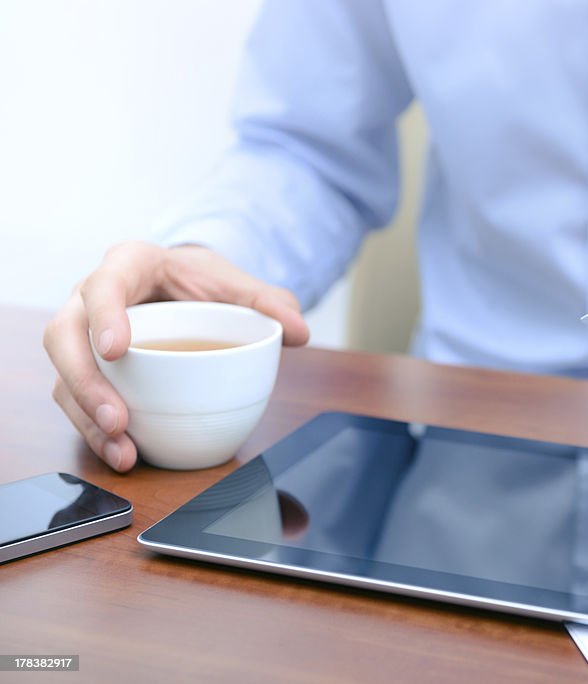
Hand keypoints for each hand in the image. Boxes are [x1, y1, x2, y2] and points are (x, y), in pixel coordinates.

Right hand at [43, 242, 308, 471]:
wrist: (189, 289)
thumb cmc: (205, 283)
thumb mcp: (239, 285)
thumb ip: (269, 302)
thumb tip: (298, 331)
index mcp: (129, 265)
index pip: (104, 284)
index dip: (103, 316)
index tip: (116, 350)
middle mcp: (91, 297)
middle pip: (64, 335)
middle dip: (86, 381)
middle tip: (117, 419)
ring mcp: (83, 335)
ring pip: (64, 374)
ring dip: (87, 417)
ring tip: (122, 450)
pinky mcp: (86, 368)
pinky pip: (76, 400)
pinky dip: (95, 430)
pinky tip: (122, 454)